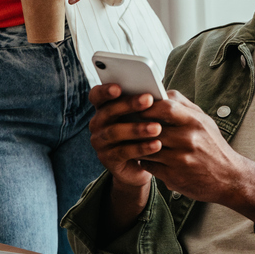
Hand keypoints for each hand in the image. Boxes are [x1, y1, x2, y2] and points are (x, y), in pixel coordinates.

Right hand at [88, 83, 161, 237]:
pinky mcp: (107, 159)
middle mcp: (97, 123)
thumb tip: (157, 93)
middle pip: (108, 111)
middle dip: (129, 104)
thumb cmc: (141, 133)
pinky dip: (141, 148)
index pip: (96, 95)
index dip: (104, 91)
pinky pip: (123, 152)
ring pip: (115, 132)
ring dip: (137, 129)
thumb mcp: (141, 117)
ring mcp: (100, 142)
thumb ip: (143, 104)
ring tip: (157, 127)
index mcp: (103, 108)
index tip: (118, 87)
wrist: (139, 166)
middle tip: (149, 99)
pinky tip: (157, 145)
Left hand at [137, 92, 254, 228]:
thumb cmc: (213, 146)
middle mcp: (188, 140)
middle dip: (137, 126)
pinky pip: (149, 165)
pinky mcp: (174, 177)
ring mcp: (180, 159)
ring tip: (132, 140)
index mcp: (195, 122)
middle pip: (151, 128)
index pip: (166, 106)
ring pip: (146, 148)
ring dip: (137, 144)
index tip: (137, 106)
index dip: (148, 105)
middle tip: (126, 123)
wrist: (229, 178)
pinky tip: (144, 156)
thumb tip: (161, 91)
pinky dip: (144, 160)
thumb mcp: (204, 121)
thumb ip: (183, 105)